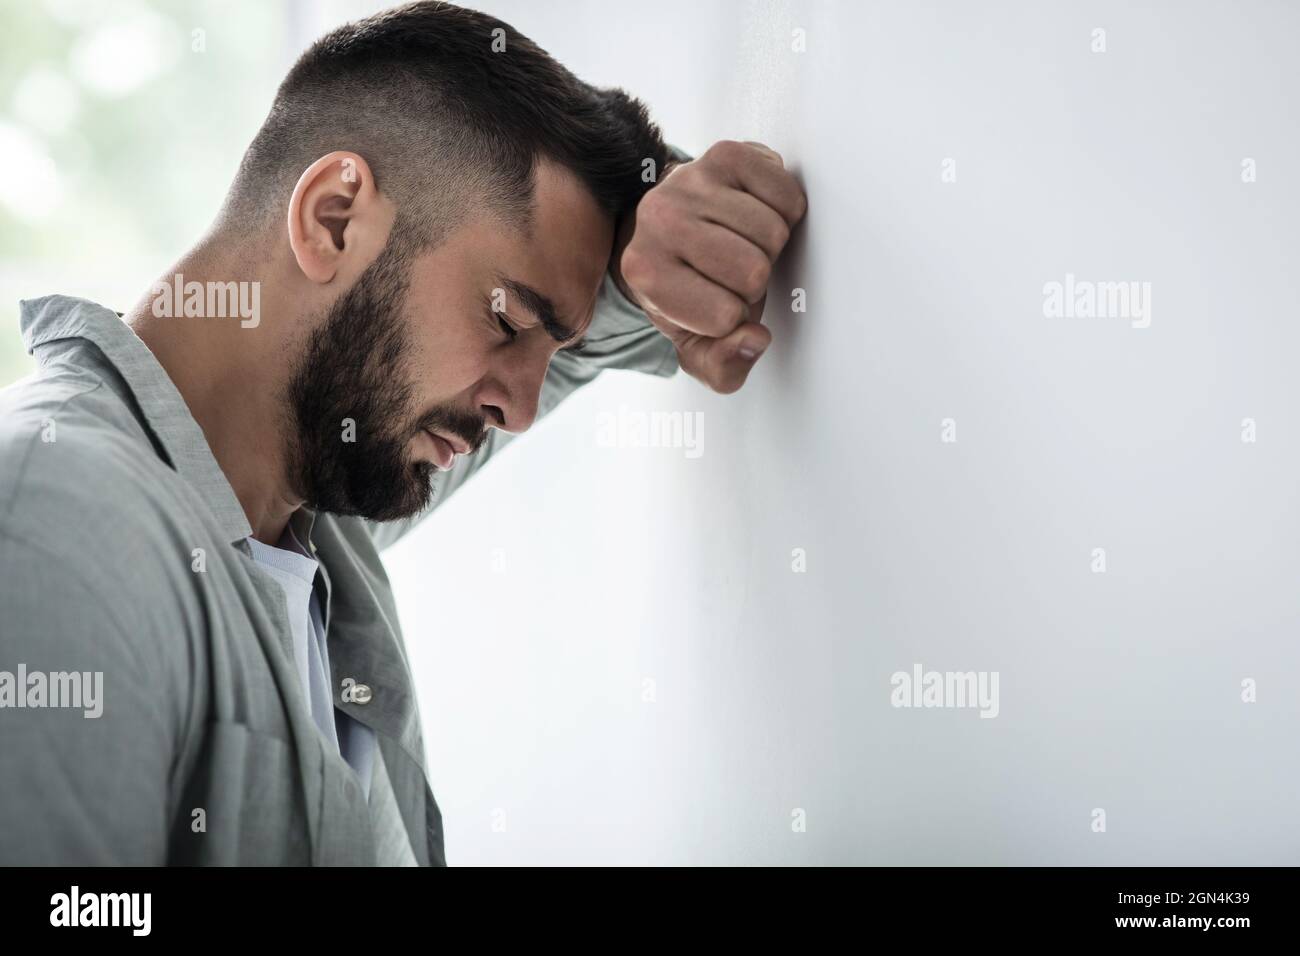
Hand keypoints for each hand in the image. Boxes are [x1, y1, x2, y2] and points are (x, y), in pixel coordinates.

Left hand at [611, 140, 806, 393]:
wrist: (672, 225)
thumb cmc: (687, 287)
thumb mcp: (696, 344)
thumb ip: (722, 367)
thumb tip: (753, 340)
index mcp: (643, 273)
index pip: (726, 316)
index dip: (734, 316)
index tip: (716, 301)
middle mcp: (657, 220)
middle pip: (754, 272)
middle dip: (754, 282)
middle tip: (732, 271)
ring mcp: (689, 181)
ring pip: (773, 233)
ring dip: (769, 246)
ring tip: (742, 242)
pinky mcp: (725, 154)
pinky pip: (787, 195)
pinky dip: (784, 212)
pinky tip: (755, 215)